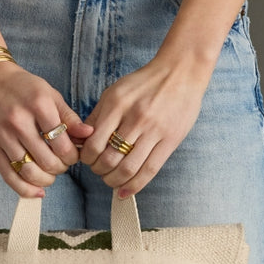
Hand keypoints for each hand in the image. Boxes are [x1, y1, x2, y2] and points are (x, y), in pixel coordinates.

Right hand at [0, 60, 93, 197]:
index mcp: (38, 105)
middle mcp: (19, 121)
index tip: (72, 156)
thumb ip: (69, 117)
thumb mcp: (49, 94)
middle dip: (61, 168)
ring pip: (30, 172)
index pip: (63, 144)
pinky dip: (26, 190)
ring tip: (50, 174)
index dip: (73, 157)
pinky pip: (10, 177)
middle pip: (48, 162)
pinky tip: (38, 192)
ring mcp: (3, 136)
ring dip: (46, 179)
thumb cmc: (23, 87)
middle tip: (61, 164)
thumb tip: (89, 135)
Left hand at [79, 57, 210, 196]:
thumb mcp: (116, 91)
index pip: (94, 143)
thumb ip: (98, 115)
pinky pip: (149, 170)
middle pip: (109, 159)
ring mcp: (154, 130)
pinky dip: (134, 186)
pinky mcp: (170, 140)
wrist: (181, 72)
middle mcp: (135, 118)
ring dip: (114, 181)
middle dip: (99, 171)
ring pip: (128, 169)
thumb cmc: (144, 83)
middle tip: (99, 170)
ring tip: (111, 180)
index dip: (87, 158)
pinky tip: (125, 192)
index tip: (88, 160)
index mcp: (117, 104)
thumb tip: (81, 141)